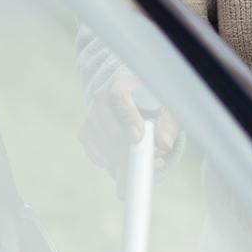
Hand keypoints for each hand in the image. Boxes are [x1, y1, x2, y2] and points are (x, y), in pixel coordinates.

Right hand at [79, 70, 180, 190]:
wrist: (134, 105)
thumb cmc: (151, 107)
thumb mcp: (164, 113)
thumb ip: (166, 128)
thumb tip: (165, 144)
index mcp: (121, 84)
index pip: (120, 97)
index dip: (128, 118)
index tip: (138, 137)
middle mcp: (101, 96)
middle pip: (105, 119)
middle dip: (121, 143)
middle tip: (137, 157)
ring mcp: (90, 115)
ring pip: (98, 138)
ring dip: (116, 155)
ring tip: (135, 164)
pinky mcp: (84, 131)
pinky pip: (92, 149)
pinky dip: (106, 161)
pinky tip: (120, 167)